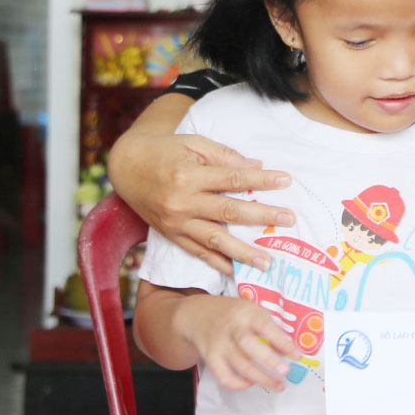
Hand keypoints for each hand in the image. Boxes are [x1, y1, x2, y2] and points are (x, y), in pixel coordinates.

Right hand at [110, 129, 294, 276]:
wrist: (126, 167)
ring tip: (267, 262)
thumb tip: (256, 166)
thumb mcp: (192, 143)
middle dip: (262, 216)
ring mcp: (176, 222)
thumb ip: (224, 156)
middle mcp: (182, 202)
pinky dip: (217, 264)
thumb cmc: (163, 151)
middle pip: (229, 212)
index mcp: (188, 175)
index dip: (261, 180)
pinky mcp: (171, 235)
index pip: (233, 179)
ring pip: (215, 240)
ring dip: (243, 253)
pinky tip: (236, 271)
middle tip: (289, 219)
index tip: (286, 180)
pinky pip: (197, 253)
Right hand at [175, 294, 301, 391]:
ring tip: (279, 386)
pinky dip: (239, 384)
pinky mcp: (210, 358)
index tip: (298, 355)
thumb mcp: (251, 311)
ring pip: (239, 365)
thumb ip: (269, 328)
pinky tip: (252, 383)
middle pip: (248, 345)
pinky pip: (224, 377)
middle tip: (285, 372)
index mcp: (245, 312)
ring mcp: (219, 344)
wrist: (198, 315)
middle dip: (268, 360)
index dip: (282, 341)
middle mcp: (231, 328)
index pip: (264, 326)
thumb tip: (291, 350)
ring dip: (261, 378)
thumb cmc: (234, 314)